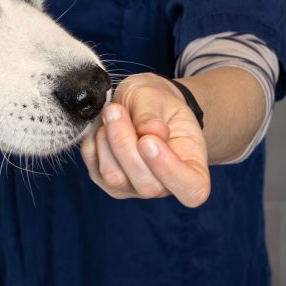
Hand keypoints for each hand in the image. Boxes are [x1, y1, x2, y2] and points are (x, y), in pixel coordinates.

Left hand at [80, 73, 209, 207]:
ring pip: (115, 178)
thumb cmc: (158, 103)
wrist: (143, 105)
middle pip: (147, 185)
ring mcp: (133, 187)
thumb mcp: (159, 96)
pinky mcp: (106, 182)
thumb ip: (154, 114)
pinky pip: (95, 168)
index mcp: (192, 167)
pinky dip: (94, 143)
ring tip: (111, 112)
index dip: (170, 170)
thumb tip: (151, 131)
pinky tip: (103, 124)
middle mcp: (164, 186)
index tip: (149, 140)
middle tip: (116, 111)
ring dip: (107, 141)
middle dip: (126, 145)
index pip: (192, 189)